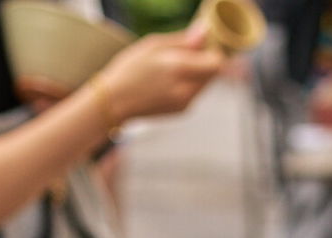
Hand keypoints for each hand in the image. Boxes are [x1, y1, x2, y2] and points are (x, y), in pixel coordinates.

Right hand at [100, 27, 223, 121]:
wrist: (115, 102)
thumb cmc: (130, 69)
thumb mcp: (154, 45)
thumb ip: (183, 41)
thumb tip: (206, 32)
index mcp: (179, 69)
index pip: (216, 63)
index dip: (215, 50)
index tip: (206, 42)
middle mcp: (186, 90)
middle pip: (214, 74)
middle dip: (208, 60)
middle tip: (192, 49)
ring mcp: (186, 104)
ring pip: (206, 84)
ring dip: (200, 72)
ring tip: (177, 63)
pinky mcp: (183, 111)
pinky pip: (196, 93)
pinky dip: (191, 83)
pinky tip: (172, 78)